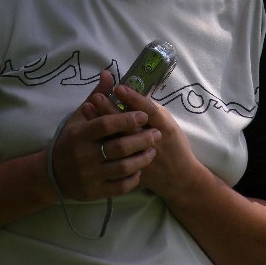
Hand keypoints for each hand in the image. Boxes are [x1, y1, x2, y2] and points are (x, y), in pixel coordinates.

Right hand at [50, 73, 160, 201]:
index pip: (105, 124)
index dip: (126, 119)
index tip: (144, 115)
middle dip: (141, 139)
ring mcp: (88, 176)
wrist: (52, 174)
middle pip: (118, 147)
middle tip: (156, 133)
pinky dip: (132, 178)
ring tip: (153, 150)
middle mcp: (83, 155)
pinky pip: (119, 187)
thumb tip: (108, 73)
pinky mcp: (94, 192)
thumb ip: (96, 96)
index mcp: (79, 134)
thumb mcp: (79, 116)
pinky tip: (140, 169)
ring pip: (122, 168)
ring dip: (141, 158)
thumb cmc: (70, 139)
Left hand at [87, 84, 201, 203]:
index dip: (133, 99)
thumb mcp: (167, 122)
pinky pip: (113, 155)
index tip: (118, 87)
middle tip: (96, 96)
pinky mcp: (131, 169)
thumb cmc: (174, 144)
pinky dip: (101, 141)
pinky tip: (88, 131)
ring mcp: (140, 157)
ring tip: (87, 108)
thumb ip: (151, 109)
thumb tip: (131, 93)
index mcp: (163, 126)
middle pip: (129, 125)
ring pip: (118, 139)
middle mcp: (151, 141)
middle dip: (111, 109)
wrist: (178, 177)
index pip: (148, 110)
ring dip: (101, 122)